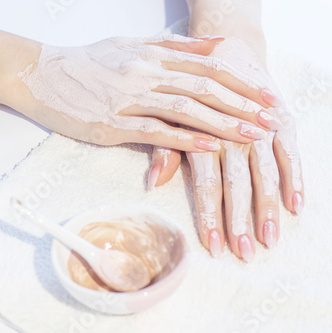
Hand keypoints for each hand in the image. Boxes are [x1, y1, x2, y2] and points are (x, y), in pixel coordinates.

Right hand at [14, 33, 280, 150]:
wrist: (39, 74)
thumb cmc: (84, 62)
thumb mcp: (129, 45)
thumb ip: (170, 47)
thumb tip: (210, 49)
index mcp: (150, 54)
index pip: (206, 66)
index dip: (239, 80)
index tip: (264, 94)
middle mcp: (143, 73)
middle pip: (202, 88)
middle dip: (240, 105)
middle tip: (269, 119)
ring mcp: (127, 99)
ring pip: (184, 109)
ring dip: (221, 123)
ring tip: (249, 135)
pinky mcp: (110, 124)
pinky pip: (154, 131)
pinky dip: (184, 139)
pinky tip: (208, 146)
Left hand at [148, 38, 302, 260]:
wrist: (226, 52)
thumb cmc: (191, 93)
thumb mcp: (171, 117)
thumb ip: (166, 149)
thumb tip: (152, 182)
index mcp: (202, 137)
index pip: (207, 185)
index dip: (211, 217)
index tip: (213, 248)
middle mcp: (231, 135)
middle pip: (238, 184)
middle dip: (242, 221)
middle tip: (246, 254)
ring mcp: (260, 127)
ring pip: (266, 172)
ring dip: (270, 207)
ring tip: (272, 238)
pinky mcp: (282, 119)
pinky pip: (291, 152)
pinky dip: (296, 178)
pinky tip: (298, 205)